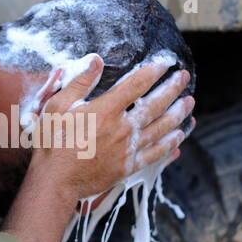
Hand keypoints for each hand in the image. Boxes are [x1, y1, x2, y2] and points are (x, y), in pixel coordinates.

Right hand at [30, 55, 193, 203]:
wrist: (55, 181)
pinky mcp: (129, 166)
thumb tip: (96, 60)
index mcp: (106, 110)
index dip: (154, 71)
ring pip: (161, 128)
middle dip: (173, 88)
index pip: (137, 84)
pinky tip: (179, 136)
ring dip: (178, 114)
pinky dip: (170, 144)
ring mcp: (128, 149)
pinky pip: (156, 153)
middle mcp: (122, 128)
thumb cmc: (52, 142)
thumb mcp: (57, 106)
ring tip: (189, 103)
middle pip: (155, 104)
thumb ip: (79, 82)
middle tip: (184, 77)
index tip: (166, 63)